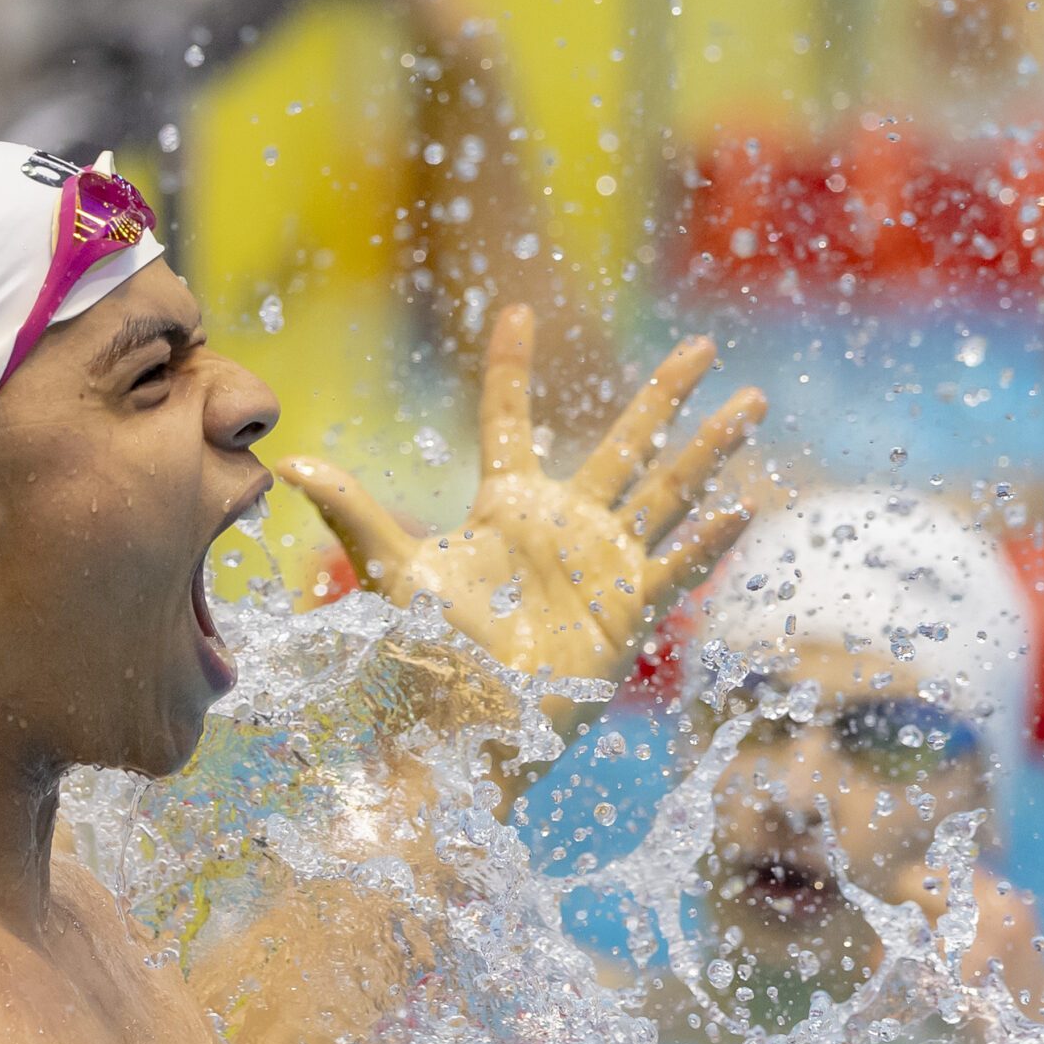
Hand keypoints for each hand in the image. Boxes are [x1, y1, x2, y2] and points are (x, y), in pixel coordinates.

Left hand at [280, 304, 767, 693]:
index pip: (509, 419)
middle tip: (705, 347)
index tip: (516, 311)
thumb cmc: (429, 659)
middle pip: (624, 442)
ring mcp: (604, 566)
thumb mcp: (395, 574)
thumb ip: (354, 516)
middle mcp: (565, 526)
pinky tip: (746, 508)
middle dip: (665, 394)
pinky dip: (711, 542)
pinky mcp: (629, 613)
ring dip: (711, 449)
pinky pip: (678, 569)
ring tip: (752, 403)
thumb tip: (291, 462)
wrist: (467, 731)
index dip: (510, 367)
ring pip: (668, 492)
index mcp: (506, 506)